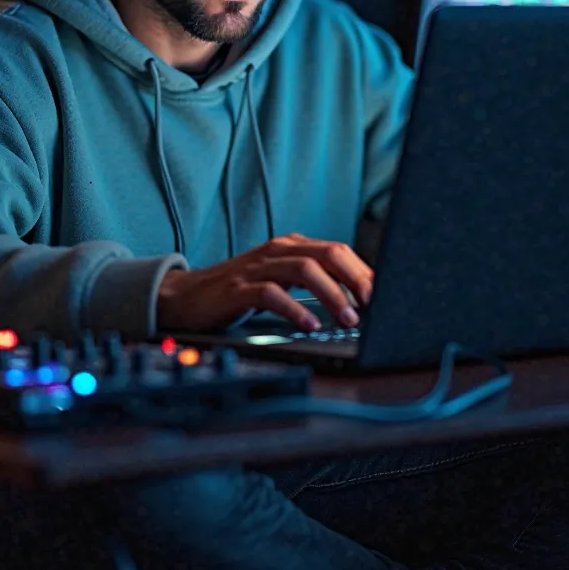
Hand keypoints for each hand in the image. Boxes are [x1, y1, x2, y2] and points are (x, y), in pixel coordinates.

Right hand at [157, 233, 373, 332]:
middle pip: (327, 254)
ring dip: (331, 294)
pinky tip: (309, 324)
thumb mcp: (279, 281)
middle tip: (373, 304)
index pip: (337, 250)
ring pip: (304, 270)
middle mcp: (277, 250)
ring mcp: (257, 267)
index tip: (383, 296)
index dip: (363, 272)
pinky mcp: (238, 288)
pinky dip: (294, 308)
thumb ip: (311, 283)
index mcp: (290, 246)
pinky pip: (272, 294)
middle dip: (355, 278)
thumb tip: (357, 300)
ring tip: (347, 318)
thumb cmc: (238, 292)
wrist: (185, 297)